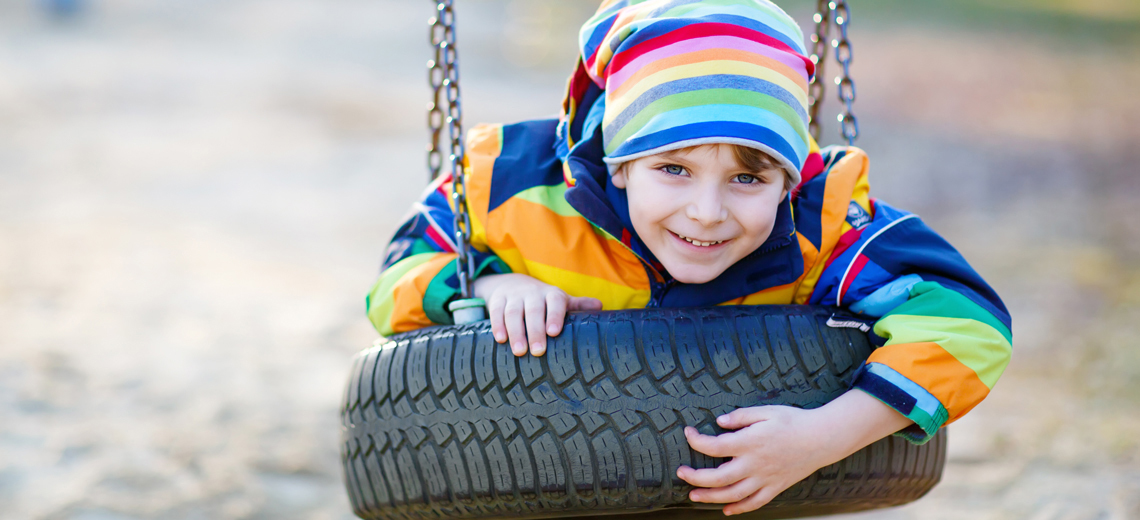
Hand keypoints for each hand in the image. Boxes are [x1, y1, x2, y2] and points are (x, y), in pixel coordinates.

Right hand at [473, 273, 601, 356]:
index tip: (554, 332)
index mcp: (551, 294)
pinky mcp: (497, 300)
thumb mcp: (560, 300)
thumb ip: (578, 305)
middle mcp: (532, 293)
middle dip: (535, 330)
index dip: (554, 315)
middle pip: (533, 310)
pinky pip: (496, 311)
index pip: (554, 301)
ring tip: (519, 351)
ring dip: (516, 331)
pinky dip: (497, 325)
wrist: (511, 283)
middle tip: (537, 351)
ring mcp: (514, 296)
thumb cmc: (542, 300)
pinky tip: (500, 340)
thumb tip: (600, 307)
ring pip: (513, 312)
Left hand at [677, 389, 911, 514]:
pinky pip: (755, 503)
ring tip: (693, 496)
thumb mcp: (766, 411)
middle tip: (681, 473)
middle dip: (695, 478)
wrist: (822, 438)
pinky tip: (726, 509)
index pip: (714, 446)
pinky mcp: (775, 487)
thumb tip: (718, 422)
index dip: (696, 441)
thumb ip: (741, 416)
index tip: (688, 433)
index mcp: (750, 442)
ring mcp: (765, 478)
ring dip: (710, 497)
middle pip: (718, 478)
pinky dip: (739, 508)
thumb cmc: (793, 421)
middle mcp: (755, 464)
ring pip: (733, 495)